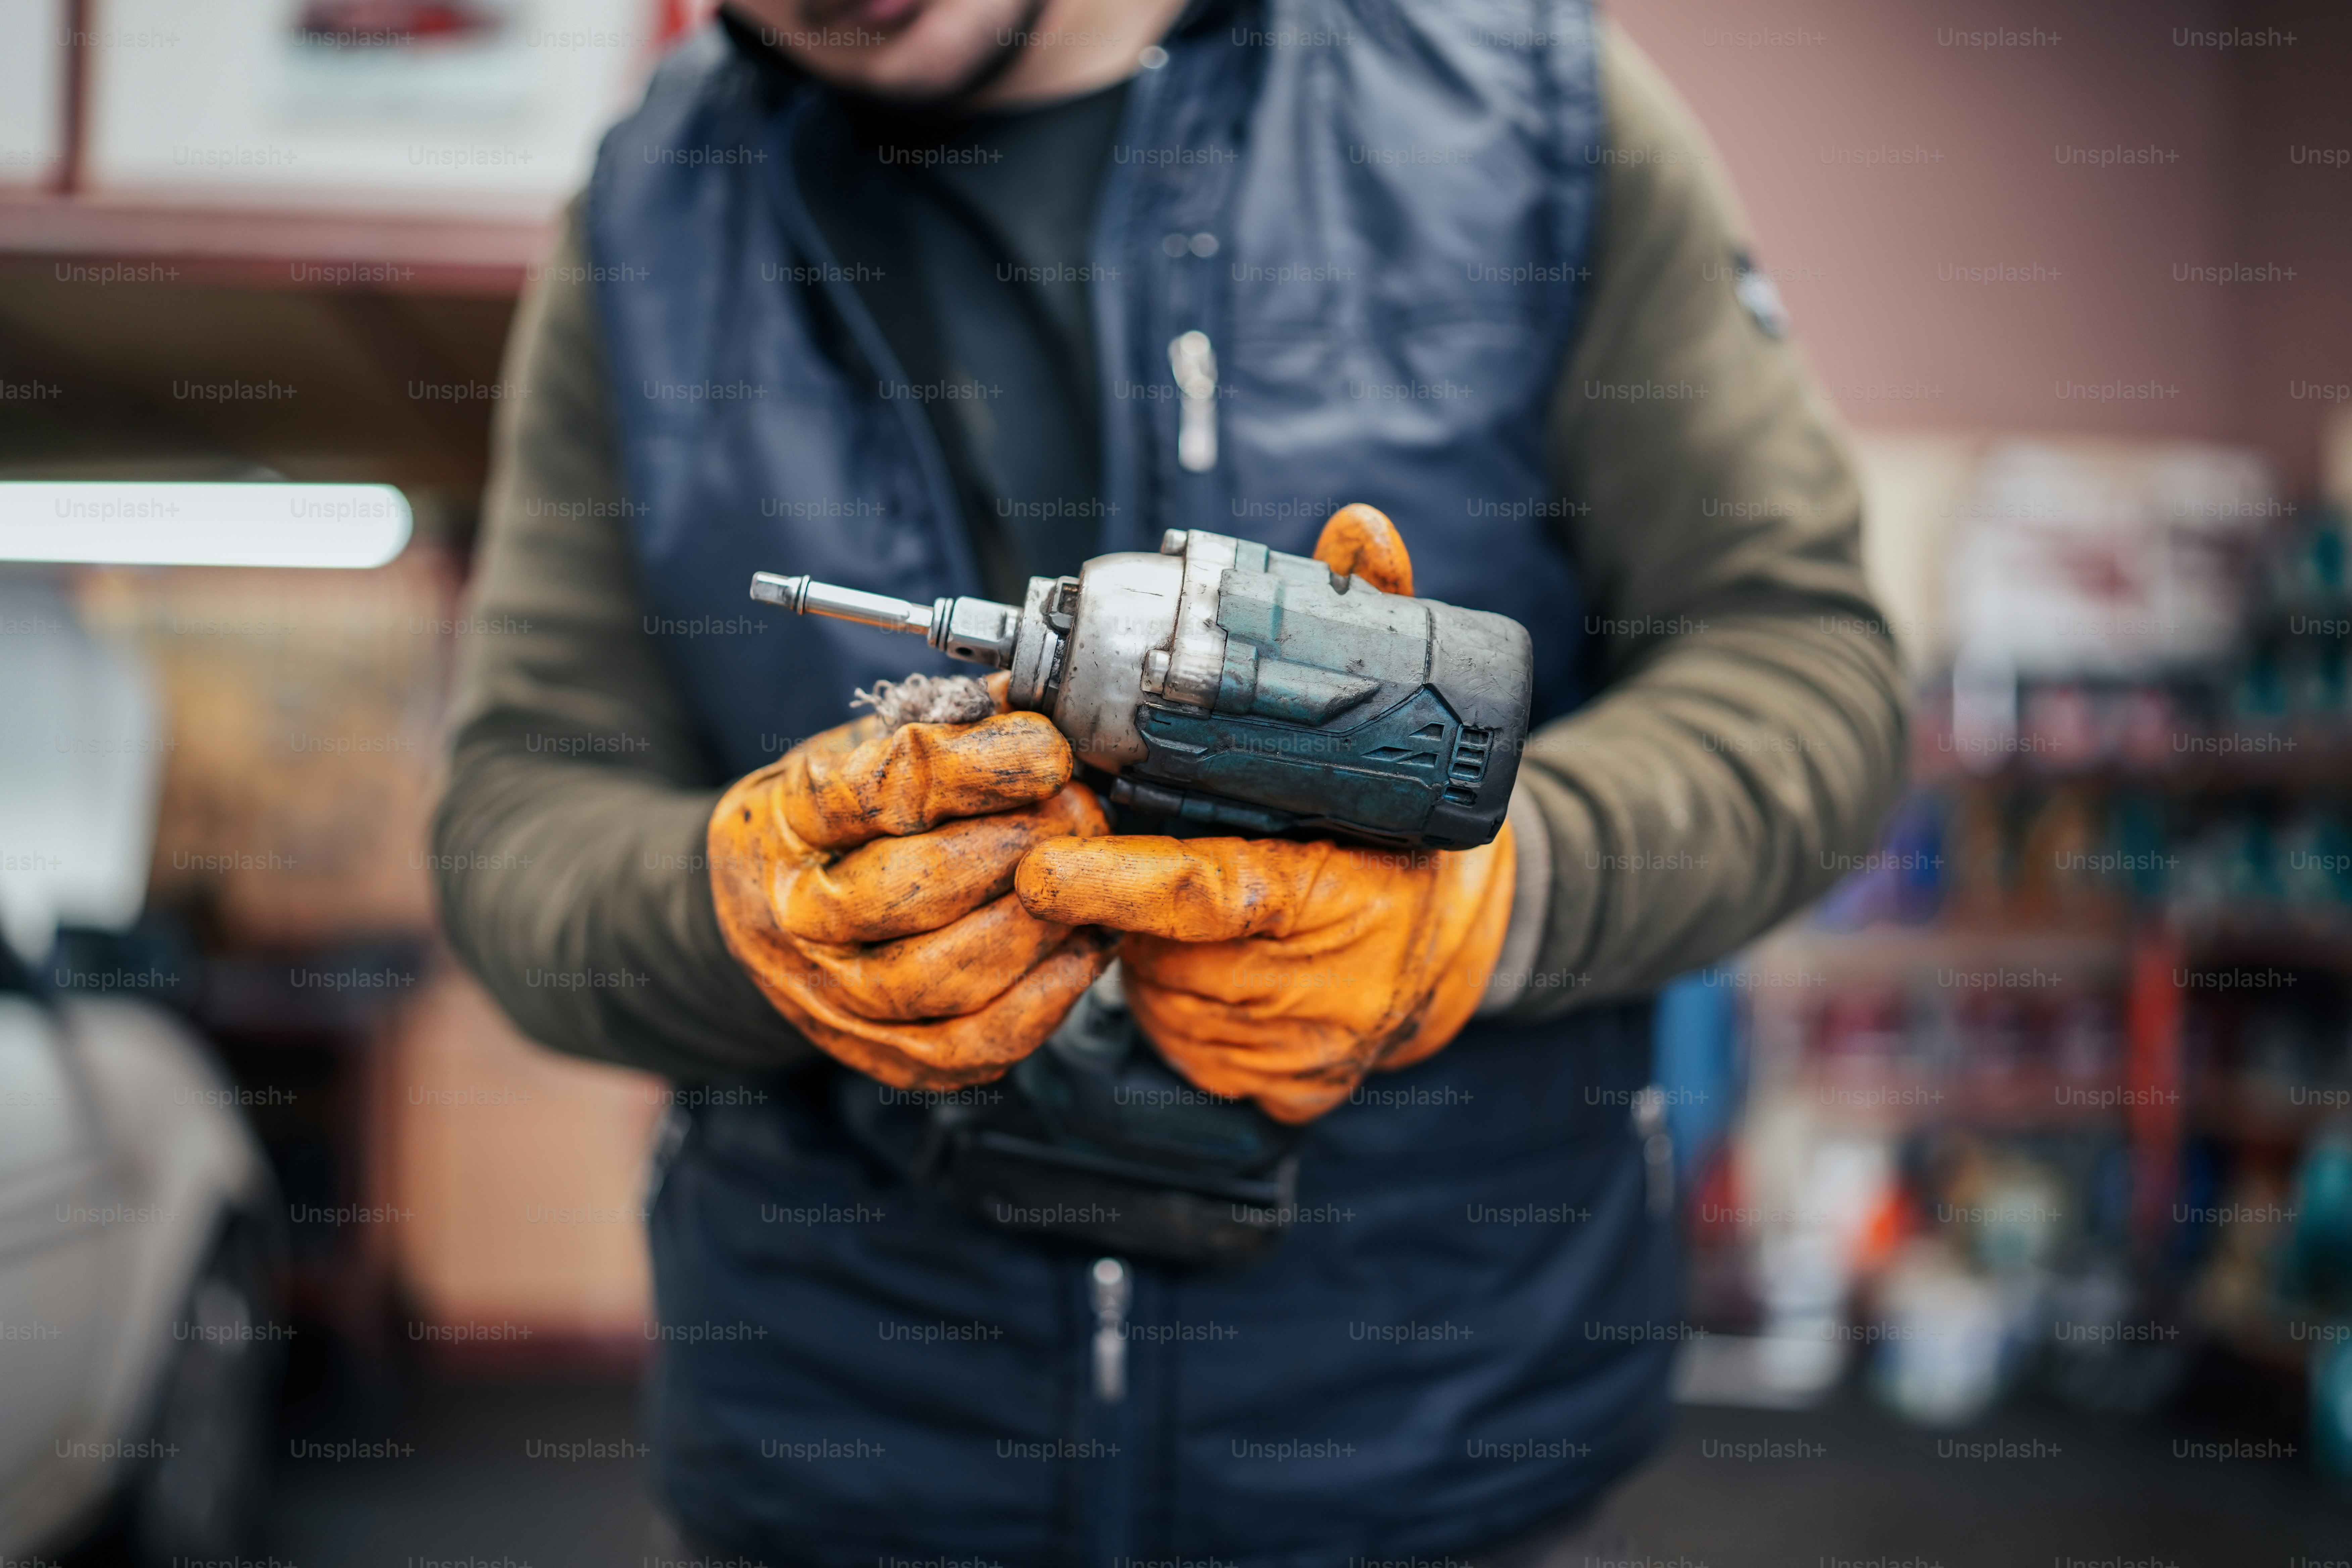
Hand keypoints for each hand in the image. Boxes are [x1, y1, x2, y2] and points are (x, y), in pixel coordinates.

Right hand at [708, 705, 1114, 1089]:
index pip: (885, 791)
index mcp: (787, 821)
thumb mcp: (858, 751)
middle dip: (1020, 845)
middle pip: (916, 887)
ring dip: (1036, 924)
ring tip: (1085, 877)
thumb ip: (936, 729)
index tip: (1049, 749)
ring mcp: (832, 997)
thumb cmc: (829, 822)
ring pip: (944, 975)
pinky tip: (1083, 949)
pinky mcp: (879, 1054)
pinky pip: (971, 1044)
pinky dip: (1041, 1001)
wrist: (762, 913)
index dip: (983, 766)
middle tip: (1081, 812)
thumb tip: (1033, 702)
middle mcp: (797, 917)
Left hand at [1011, 505, 1515, 1122]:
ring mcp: (1302, 1052)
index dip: (1115, 880)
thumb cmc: (1407, 835)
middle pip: (1166, 949)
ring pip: (1164, 997)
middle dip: (1123, 905)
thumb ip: (1367, 631)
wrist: (1469, 944)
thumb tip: (1358, 529)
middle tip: (1119, 858)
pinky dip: (1176, 1001)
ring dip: (1146, 951)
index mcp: (1347, 894)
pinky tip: (1207, 963)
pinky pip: (1187, 1045)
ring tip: (1193, 900)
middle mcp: (1327, 990)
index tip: (1042, 866)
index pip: (1209, 891)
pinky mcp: (1285, 1092)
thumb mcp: (1395, 734)